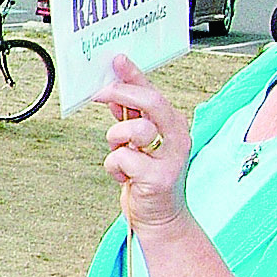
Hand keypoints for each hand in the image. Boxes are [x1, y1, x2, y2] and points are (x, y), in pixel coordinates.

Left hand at [91, 55, 189, 237]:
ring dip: (116, 140)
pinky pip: (122, 159)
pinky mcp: (159, 177)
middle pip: (150, 102)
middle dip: (121, 94)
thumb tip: (111, 93)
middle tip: (100, 95)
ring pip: (132, 130)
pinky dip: (115, 167)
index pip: (153, 92)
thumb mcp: (139, 143)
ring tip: (122, 154)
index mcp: (172, 124)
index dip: (134, 75)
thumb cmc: (148, 177)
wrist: (160, 216)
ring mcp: (171, 157)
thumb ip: (129, 119)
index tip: (117, 59)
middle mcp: (177, 136)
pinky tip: (125, 178)